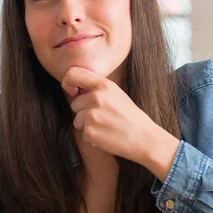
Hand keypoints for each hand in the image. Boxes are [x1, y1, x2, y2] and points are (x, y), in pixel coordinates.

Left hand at [62, 66, 179, 180]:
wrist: (144, 138)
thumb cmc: (131, 117)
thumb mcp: (116, 94)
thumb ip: (97, 89)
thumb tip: (75, 90)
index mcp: (103, 85)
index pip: (73, 74)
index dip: (68, 82)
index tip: (72, 91)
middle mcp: (96, 97)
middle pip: (74, 104)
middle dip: (84, 112)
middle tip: (104, 118)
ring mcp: (92, 114)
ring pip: (77, 120)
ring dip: (88, 126)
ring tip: (106, 127)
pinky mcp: (90, 131)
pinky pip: (83, 134)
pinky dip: (93, 138)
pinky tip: (107, 136)